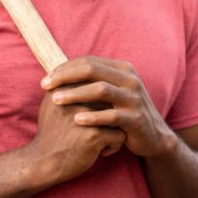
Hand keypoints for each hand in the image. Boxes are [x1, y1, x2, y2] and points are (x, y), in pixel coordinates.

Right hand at [28, 88, 125, 184]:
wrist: (42, 162)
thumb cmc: (52, 132)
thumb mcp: (53, 102)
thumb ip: (69, 85)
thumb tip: (90, 69)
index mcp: (66, 87)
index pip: (98, 85)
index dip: (101, 103)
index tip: (91, 117)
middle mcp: (76, 99)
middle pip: (111, 99)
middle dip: (111, 113)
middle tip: (101, 127)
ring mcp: (86, 116)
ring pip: (118, 116)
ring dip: (113, 128)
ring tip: (102, 137)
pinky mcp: (94, 134)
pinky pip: (120, 135)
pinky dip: (113, 145)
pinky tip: (100, 151)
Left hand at [42, 56, 170, 157]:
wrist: (152, 136)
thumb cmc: (123, 113)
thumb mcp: (112, 93)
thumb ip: (92, 82)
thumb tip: (58, 73)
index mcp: (123, 69)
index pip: (89, 61)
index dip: (65, 68)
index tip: (46, 79)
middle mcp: (131, 79)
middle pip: (93, 70)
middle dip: (66, 76)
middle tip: (45, 86)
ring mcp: (135, 98)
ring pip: (101, 90)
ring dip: (75, 94)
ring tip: (55, 100)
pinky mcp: (136, 119)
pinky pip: (112, 115)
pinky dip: (93, 117)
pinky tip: (76, 120)